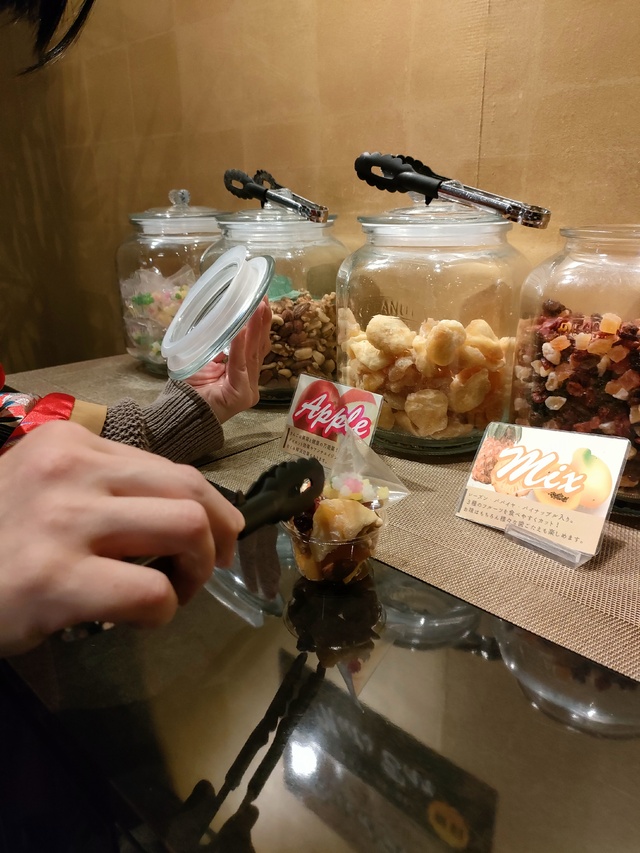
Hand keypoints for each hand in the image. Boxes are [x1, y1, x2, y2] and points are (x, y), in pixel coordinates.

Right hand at [0, 421, 244, 655]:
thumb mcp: (46, 489)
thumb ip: (106, 488)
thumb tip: (189, 512)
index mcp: (69, 442)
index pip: (172, 468)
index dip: (211, 505)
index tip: (216, 535)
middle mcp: (69, 469)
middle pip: (190, 491)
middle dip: (219, 534)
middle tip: (211, 566)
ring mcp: (62, 522)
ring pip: (186, 529)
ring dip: (197, 571)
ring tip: (175, 592)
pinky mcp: (54, 581)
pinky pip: (152, 593)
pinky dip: (163, 612)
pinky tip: (139, 620)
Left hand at [185, 298, 271, 423]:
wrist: (182, 413)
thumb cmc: (192, 388)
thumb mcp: (208, 360)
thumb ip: (220, 348)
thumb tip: (227, 325)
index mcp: (244, 374)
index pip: (255, 347)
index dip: (259, 325)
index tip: (261, 302)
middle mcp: (251, 382)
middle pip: (259, 348)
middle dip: (262, 323)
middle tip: (264, 299)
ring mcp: (249, 389)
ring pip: (253, 354)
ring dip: (255, 329)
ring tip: (258, 308)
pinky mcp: (242, 395)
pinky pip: (240, 366)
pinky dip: (240, 347)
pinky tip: (242, 330)